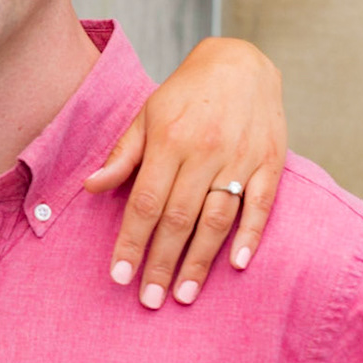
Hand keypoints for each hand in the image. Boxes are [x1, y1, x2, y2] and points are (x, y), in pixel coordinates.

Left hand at [83, 38, 286, 307]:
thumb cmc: (186, 94)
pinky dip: (250, 236)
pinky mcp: (271, 162)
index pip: (145, 203)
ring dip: (200, 261)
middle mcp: (204, 152)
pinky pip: (260, 205)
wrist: (242, 62)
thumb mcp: (147, 115)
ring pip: (217, 219)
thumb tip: (91, 187)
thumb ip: (123, 155)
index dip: (131, 242)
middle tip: (149, 299)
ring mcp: (240, 158)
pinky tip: (236, 265)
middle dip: (161, 263)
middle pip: (178, 218)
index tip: (118, 276)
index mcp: (169, 141)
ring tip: (184, 295)